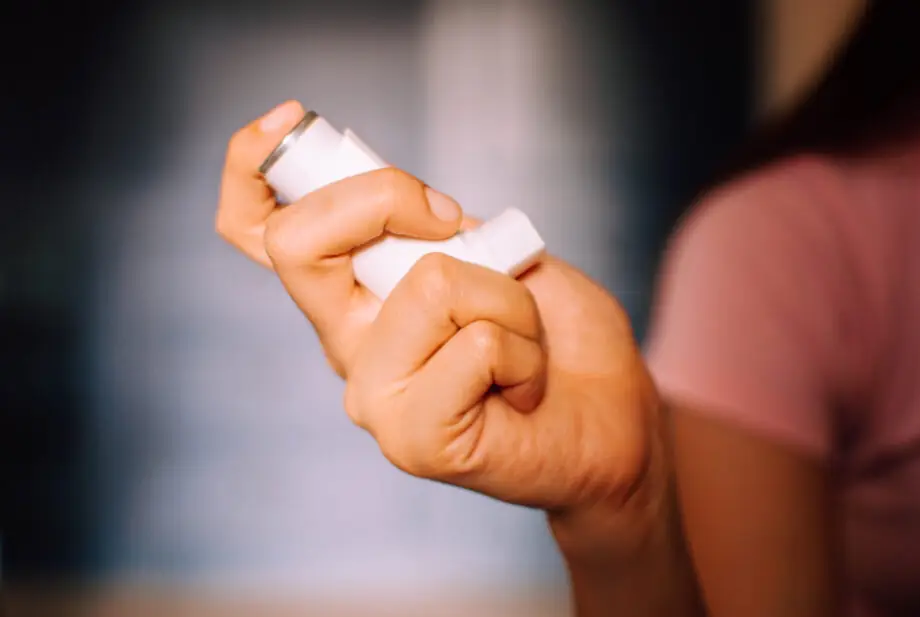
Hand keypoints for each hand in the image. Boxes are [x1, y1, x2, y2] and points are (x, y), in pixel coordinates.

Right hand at [217, 102, 667, 554]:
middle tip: (452, 222)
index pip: (257, 233)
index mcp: (354, 294)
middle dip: (385, 197)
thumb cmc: (553, 334)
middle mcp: (346, 344)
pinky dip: (524, 347)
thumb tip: (402, 204)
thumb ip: (433, 227)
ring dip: (506, 294)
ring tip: (523, 339)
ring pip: (428, 283)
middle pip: (297, 243)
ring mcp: (373, 396)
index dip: (250, 166)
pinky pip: (475, 345)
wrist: (612, 418)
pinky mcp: (414, 440)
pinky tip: (524, 385)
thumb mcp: (494, 250)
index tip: (290, 118)